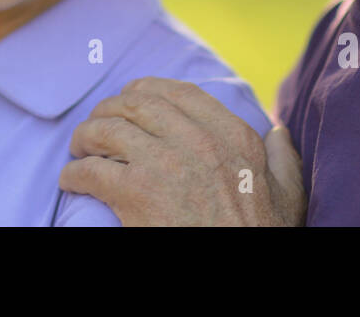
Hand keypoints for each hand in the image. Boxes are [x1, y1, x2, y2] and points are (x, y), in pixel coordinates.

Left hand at [59, 77, 306, 225]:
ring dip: (86, 135)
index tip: (132, 94)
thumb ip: (283, 159)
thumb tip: (278, 131)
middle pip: (137, 103)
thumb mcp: (288, 195)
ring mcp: (163, 164)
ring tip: (79, 147)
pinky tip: (72, 179)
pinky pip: (91, 170)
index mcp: (232, 136)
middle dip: (110, 107)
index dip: (147, 88)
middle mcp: (197, 140)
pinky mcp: (135, 193)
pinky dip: (74, 172)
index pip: (180, 93)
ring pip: (107, 130)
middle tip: (97, 122)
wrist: (241, 271)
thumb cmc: (260, 235)